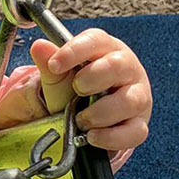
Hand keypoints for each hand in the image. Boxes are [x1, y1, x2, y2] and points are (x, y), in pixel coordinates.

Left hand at [30, 29, 152, 152]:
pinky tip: (92, 137)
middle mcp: (127, 71)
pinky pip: (134, 131)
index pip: (96, 41)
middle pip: (119, 65)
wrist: (87, 119)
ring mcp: (137, 97)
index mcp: (107, 51)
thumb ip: (50, 65)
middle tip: (77, 89)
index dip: (75, 51)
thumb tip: (39, 47)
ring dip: (101, 112)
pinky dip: (111, 137)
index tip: (54, 64)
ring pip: (132, 100)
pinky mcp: (139, 124)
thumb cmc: (78, 90)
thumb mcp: (60, 78)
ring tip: (81, 119)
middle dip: (94, 78)